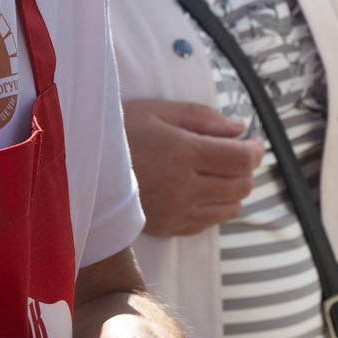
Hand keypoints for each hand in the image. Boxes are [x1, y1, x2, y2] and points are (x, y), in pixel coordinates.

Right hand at [123, 99, 261, 236]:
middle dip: (248, 169)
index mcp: (183, 153)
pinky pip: (209, 223)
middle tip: (241, 154)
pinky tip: (205, 191)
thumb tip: (239, 129)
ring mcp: (177, 211)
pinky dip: (217, 208)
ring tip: (223, 173)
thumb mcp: (159, 111)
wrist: (81, 166)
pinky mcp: (168, 227)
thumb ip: (203, 118)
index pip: (241, 160)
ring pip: (230, 208)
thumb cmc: (120, 130)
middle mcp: (184, 187)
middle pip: (240, 185)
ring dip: (235, 190)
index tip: (254, 141)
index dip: (256, 151)